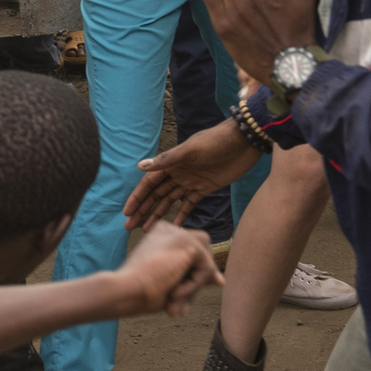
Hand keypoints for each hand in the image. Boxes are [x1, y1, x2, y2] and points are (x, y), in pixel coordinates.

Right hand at [113, 220, 222, 317]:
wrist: (126, 291)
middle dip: (195, 279)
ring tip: (173, 295)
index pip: (192, 254)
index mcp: (161, 234)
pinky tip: (174, 292)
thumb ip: (194, 279)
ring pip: (206, 261)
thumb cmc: (142, 291)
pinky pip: (207, 270)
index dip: (188, 277)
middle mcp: (170, 228)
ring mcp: (179, 233)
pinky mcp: (188, 243)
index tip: (170, 292)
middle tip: (174, 297)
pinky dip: (194, 287)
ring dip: (195, 284)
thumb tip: (221, 280)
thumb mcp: (172, 284)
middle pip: (203, 255)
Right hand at [123, 120, 262, 229]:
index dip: (137, 198)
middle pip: (156, 195)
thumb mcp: (191, 150)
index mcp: (172, 163)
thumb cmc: (216, 141)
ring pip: (169, 201)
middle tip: (129, 226)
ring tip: (146, 230)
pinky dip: (181, 215)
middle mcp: (178, 173)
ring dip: (157, 214)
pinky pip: (189, 204)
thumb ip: (167, 160)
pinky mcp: (205, 188)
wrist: (243, 142)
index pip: (149, 183)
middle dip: (143, 210)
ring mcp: (190, 182)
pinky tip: (174, 227)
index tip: (127, 212)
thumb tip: (140, 166)